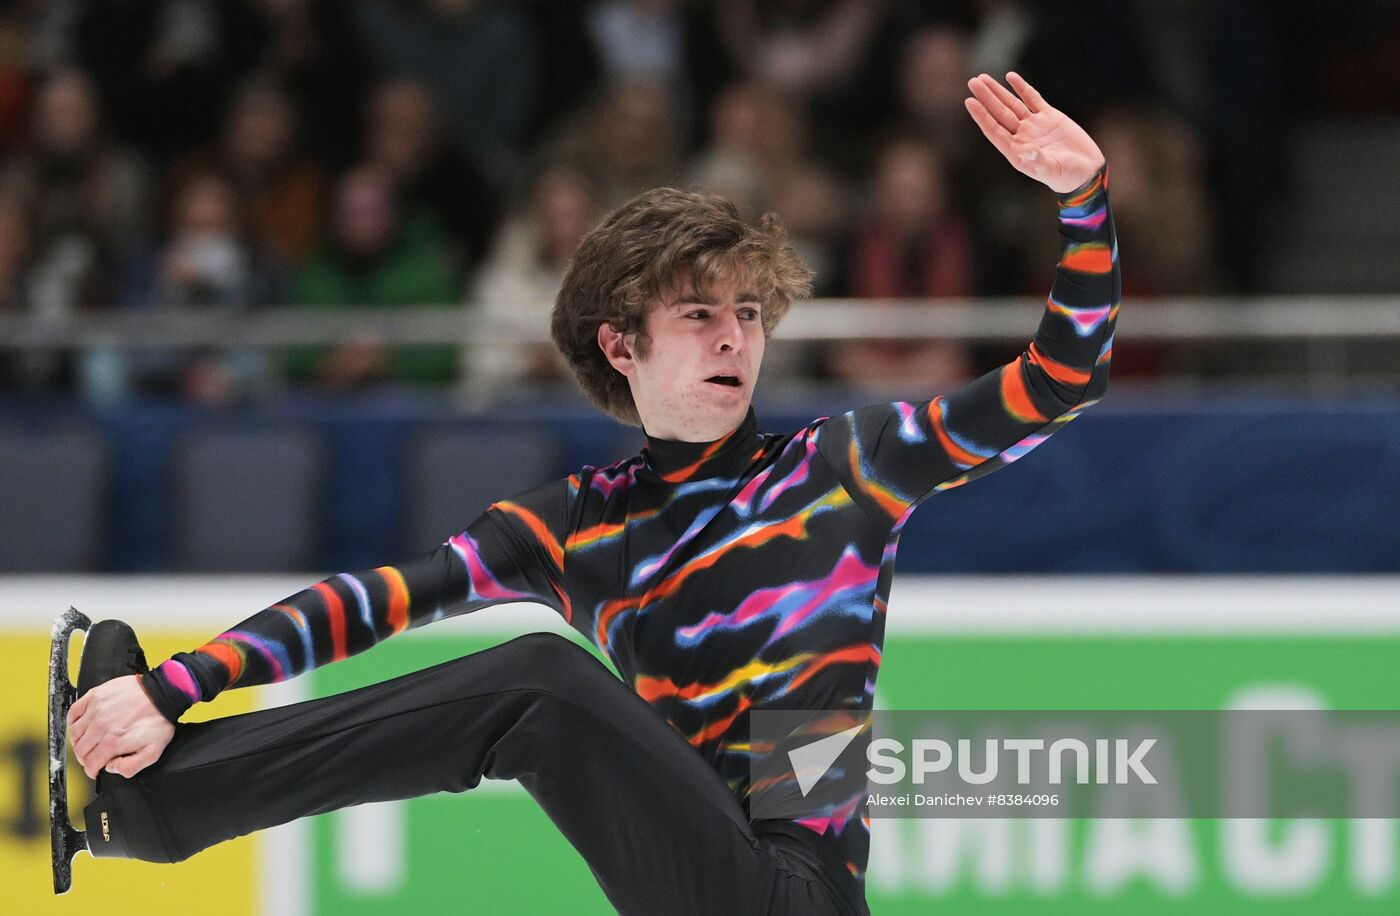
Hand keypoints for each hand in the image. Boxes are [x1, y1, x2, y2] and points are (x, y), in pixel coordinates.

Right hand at [68, 675, 175, 779]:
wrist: (163, 694)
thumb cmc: (159, 719)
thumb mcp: (153, 751)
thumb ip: (130, 767)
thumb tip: (111, 768)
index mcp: (112, 742)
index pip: (90, 764)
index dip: (92, 771)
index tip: (94, 770)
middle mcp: (100, 727)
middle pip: (80, 750)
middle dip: (85, 758)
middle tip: (92, 757)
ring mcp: (96, 710)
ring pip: (75, 734)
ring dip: (78, 741)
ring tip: (88, 742)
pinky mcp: (95, 696)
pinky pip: (73, 712)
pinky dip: (73, 721)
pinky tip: (80, 725)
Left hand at [964, 72, 1104, 193]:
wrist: (1086, 171)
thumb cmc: (1067, 176)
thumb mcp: (1052, 170)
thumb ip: (1038, 161)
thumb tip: (1025, 151)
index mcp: (1016, 151)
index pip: (994, 130)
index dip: (981, 116)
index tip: (969, 101)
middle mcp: (1021, 136)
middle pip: (999, 114)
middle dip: (986, 98)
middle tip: (972, 82)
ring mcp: (1034, 125)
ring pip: (1012, 104)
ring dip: (998, 91)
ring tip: (982, 78)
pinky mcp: (1049, 116)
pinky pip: (1032, 98)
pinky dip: (1022, 88)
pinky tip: (1010, 77)